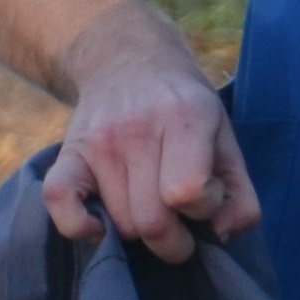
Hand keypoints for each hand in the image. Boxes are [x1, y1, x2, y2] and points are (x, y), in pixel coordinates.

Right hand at [41, 26, 258, 259]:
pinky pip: (58, 202)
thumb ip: (241, 193)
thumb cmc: (184, 106)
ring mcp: (98, 142)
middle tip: (181, 226)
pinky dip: (79, 227)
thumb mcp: (225, 136)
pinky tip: (101, 226)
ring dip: (140, 232)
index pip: (187, 192)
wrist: (127, 58)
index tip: (206, 197)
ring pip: (118, 224)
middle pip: (151, 221)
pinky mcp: (69, 152)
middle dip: (174, 241)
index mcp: (184, 117)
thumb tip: (223, 234)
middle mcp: (136, 129)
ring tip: (151, 206)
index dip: (204, 208)